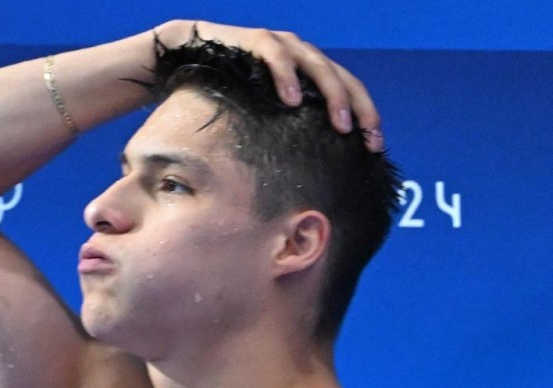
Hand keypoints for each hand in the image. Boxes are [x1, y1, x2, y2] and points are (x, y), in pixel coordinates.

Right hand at [157, 20, 383, 151]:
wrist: (185, 56)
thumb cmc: (225, 90)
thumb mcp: (261, 112)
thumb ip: (284, 128)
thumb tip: (303, 173)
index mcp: (309, 71)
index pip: (349, 90)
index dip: (367, 116)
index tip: (376, 146)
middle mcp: (300, 54)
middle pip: (343, 78)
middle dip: (360, 108)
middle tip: (366, 137)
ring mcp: (280, 44)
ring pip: (317, 64)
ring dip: (332, 95)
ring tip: (341, 124)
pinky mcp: (254, 40)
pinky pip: (276, 55)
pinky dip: (287, 76)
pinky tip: (292, 100)